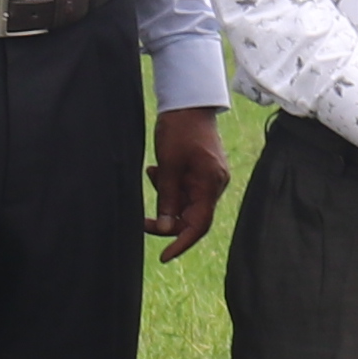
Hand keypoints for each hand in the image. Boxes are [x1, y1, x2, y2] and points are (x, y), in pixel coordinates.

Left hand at [148, 106, 228, 261]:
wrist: (189, 102)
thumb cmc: (179, 130)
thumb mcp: (167, 166)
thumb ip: (167, 198)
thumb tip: (165, 228)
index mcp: (210, 184)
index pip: (198, 225)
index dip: (181, 244)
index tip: (164, 256)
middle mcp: (214, 185)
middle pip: (192, 217)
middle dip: (167, 219)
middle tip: (143, 219)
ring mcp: (209, 178)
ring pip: (186, 203)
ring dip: (166, 198)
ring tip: (153, 174)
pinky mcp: (202, 172)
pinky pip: (186, 190)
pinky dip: (170, 187)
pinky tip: (157, 171)